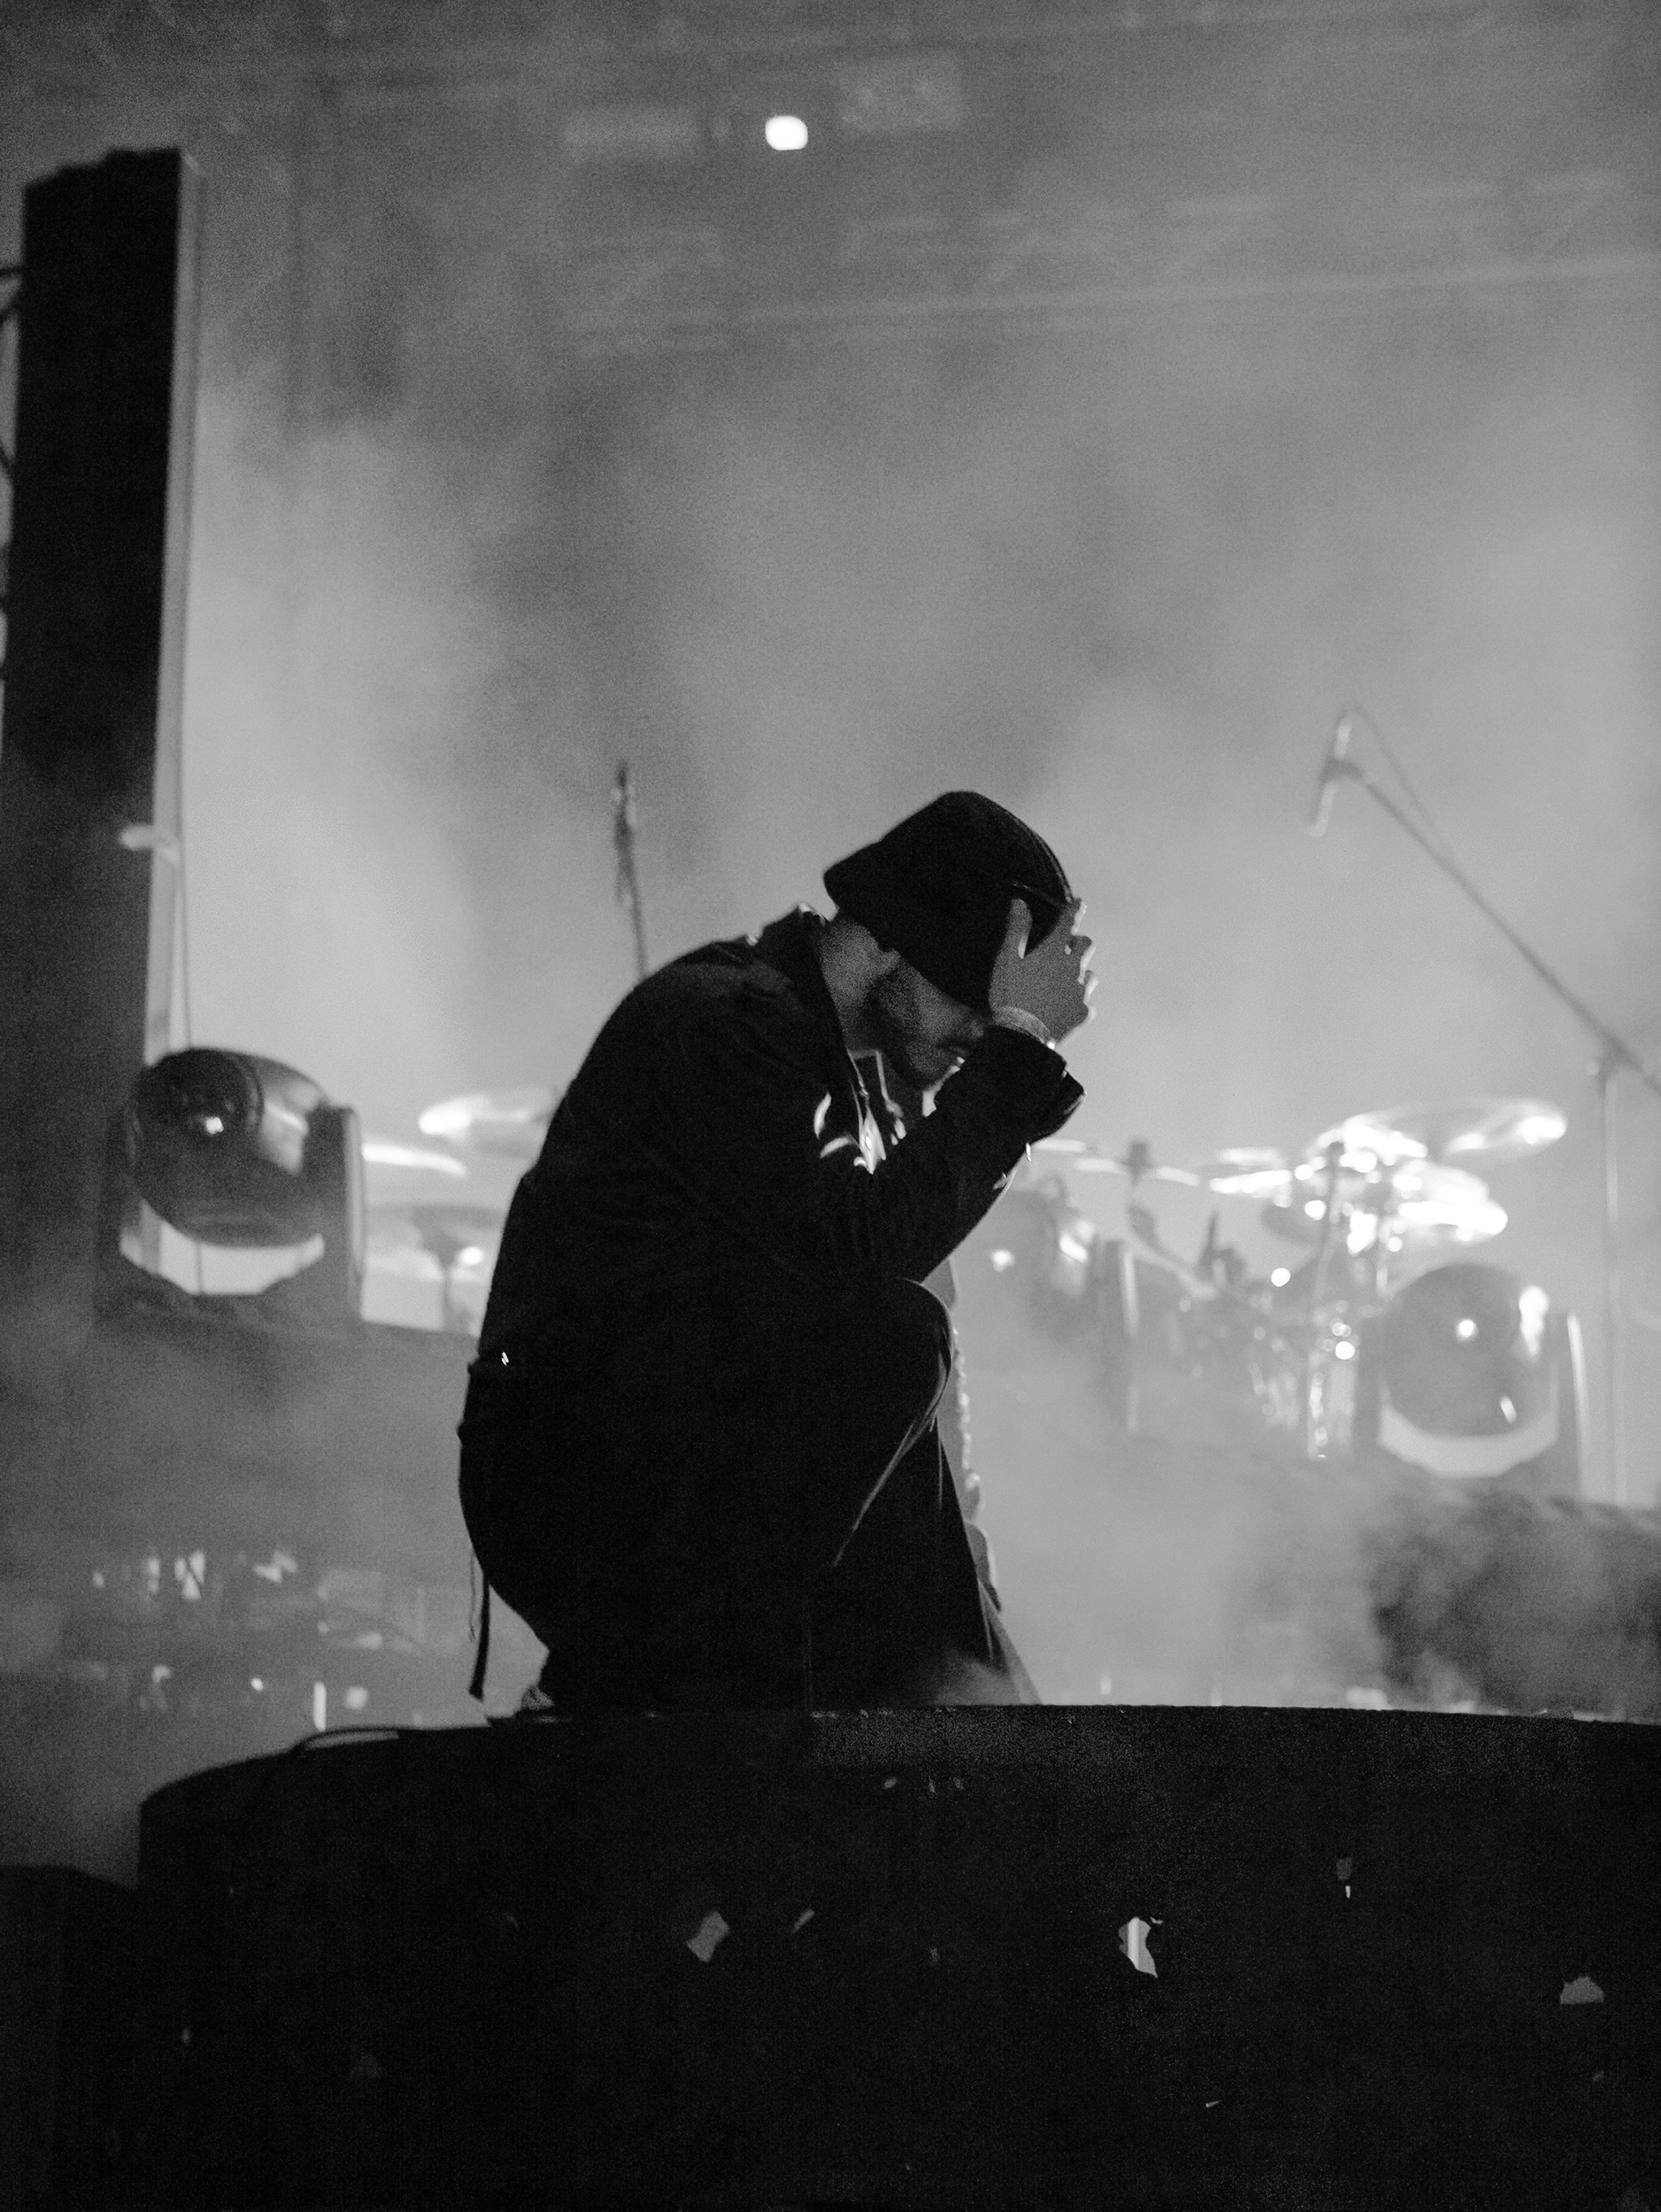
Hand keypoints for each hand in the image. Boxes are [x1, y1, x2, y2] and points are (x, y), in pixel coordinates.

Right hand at [988, 896, 1094, 1042]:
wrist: (1022, 1035)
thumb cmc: (1010, 995)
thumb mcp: (1007, 960)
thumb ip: (1016, 930)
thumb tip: (1019, 903)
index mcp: (1054, 952)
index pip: (1069, 923)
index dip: (1075, 910)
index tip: (1080, 903)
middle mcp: (1073, 968)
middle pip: (1087, 945)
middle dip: (1080, 943)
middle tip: (1069, 948)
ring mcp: (1081, 991)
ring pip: (1090, 974)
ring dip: (1080, 974)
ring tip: (1065, 984)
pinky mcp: (1084, 1012)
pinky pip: (1087, 1002)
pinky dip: (1079, 1002)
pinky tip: (1065, 1009)